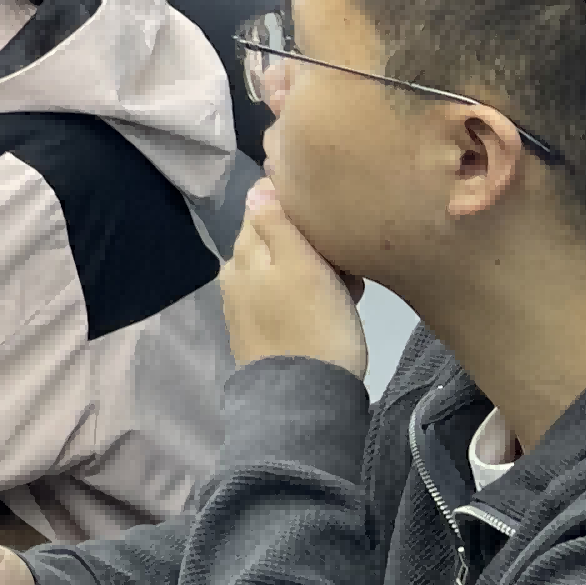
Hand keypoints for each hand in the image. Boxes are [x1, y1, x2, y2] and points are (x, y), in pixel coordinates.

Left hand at [224, 179, 368, 374]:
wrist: (305, 397)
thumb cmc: (311, 324)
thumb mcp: (299, 264)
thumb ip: (275, 224)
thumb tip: (256, 187)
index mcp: (242, 252)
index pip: (262, 206)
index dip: (299, 207)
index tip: (330, 219)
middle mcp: (236, 274)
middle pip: (277, 239)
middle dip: (313, 243)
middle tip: (348, 262)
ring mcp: (246, 304)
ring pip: (288, 269)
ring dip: (319, 272)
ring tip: (349, 290)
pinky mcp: (263, 330)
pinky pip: (289, 298)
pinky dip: (312, 296)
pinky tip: (336, 311)